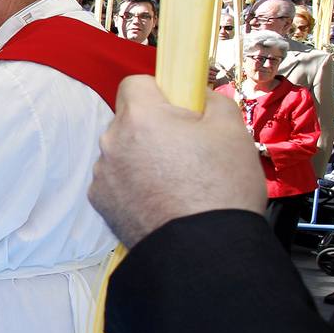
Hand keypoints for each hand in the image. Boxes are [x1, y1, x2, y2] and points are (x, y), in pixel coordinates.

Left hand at [88, 76, 266, 247]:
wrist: (203, 249)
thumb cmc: (220, 188)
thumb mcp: (233, 130)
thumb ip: (214, 100)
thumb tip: (204, 95)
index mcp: (140, 118)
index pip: (135, 83)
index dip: (159, 89)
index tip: (178, 104)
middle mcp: (112, 143)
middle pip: (129, 119)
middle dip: (154, 126)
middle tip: (187, 146)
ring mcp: (102, 174)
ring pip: (122, 151)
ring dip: (142, 156)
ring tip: (178, 178)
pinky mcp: (100, 201)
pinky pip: (116, 180)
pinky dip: (134, 184)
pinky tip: (162, 197)